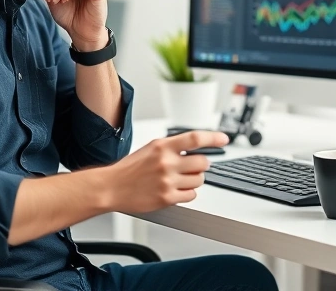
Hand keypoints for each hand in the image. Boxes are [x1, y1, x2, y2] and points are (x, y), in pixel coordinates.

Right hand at [102, 131, 229, 213]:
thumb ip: (172, 148)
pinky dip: (187, 193)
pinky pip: (191, 195)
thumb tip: (196, 148)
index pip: (195, 139)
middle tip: (193, 168)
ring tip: (179, 180)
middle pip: (202, 163)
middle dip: (201, 166)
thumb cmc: (130, 169)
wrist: (111, 187)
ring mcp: (167, 181)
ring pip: (199, 180)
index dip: (213, 138)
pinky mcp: (167, 198)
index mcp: (162, 146)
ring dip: (194, 180)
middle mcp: (166, 162)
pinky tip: (175, 190)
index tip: (224, 140)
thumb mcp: (151, 149)